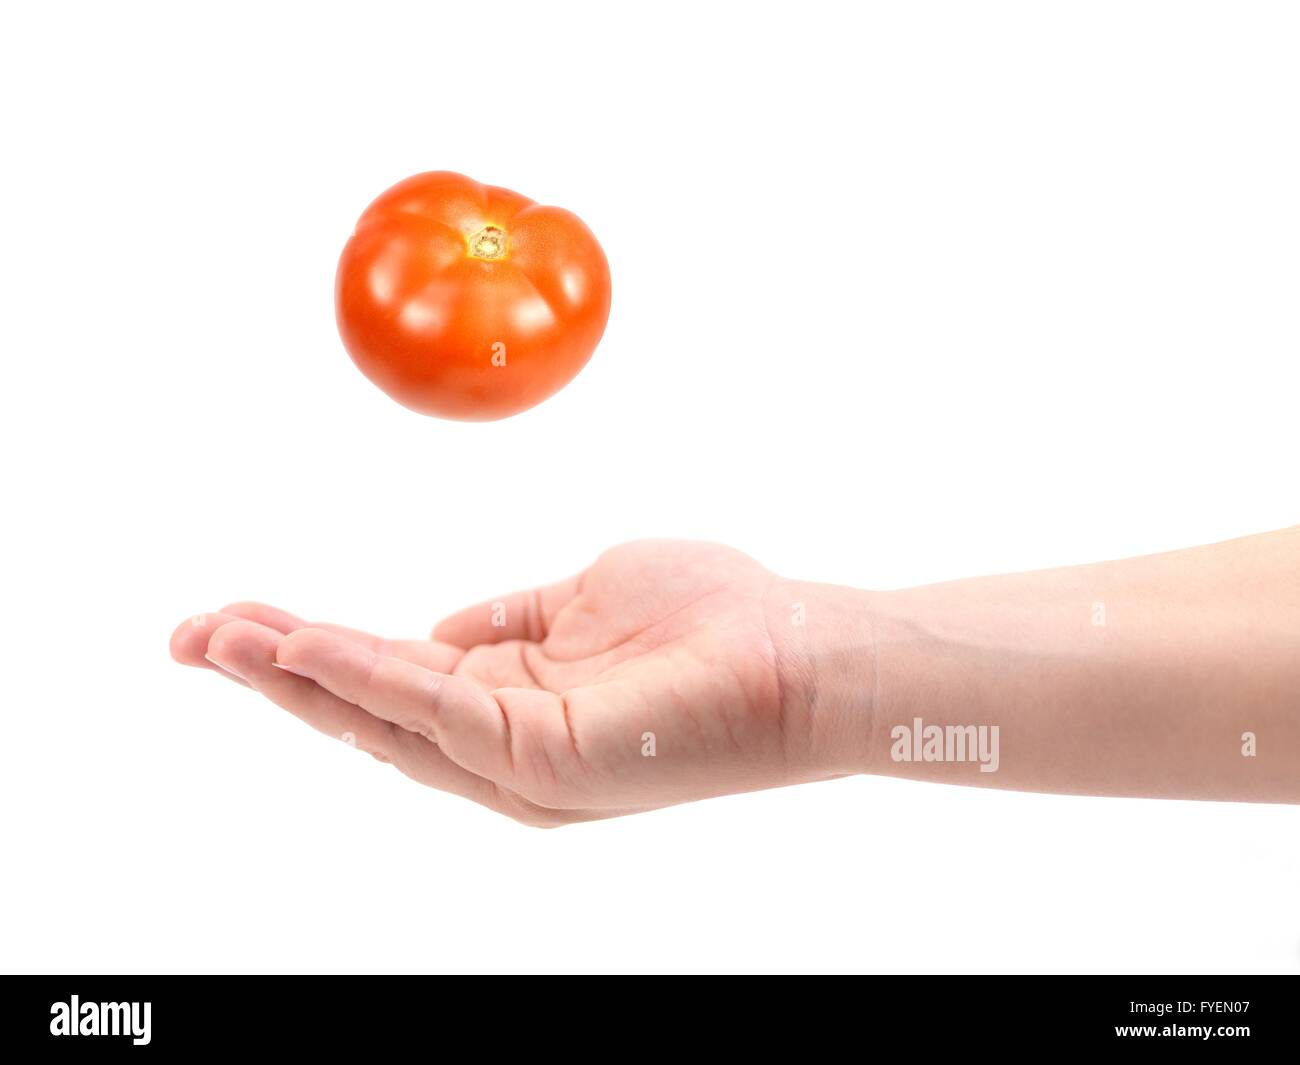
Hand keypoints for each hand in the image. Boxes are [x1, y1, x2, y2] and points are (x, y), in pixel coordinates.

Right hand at [170, 541, 869, 825]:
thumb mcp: (582, 601)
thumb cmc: (711, 621)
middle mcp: (506, 748)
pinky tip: (304, 641)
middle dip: (276, 674)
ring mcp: (523, 762)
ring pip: (383, 722)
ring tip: (218, 637)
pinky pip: (435, 710)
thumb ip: (507, 621)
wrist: (801, 653)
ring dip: (296, 676)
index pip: (394, 682)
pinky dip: (363, 673)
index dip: (315, 652)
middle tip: (190, 635)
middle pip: (368, 713)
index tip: (243, 617)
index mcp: (514, 709)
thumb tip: (436, 626)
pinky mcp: (545, 758)